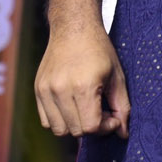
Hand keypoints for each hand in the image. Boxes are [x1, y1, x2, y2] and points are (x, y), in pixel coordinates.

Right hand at [34, 23, 129, 137]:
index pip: (90, 127)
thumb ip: (122, 106)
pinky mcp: (38, 90)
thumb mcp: (117, 76)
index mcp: (83, 86)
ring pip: (59, 129)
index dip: (105, 126)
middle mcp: (61, 90)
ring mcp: (46, 91)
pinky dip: (60, 120)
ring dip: (75, 125)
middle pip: (75, 131)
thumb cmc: (100, 51)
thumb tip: (123, 133)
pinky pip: (46, 121)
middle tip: (103, 111)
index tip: (113, 116)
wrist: (74, 28)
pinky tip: (73, 105)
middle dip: (92, 126)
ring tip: (87, 108)